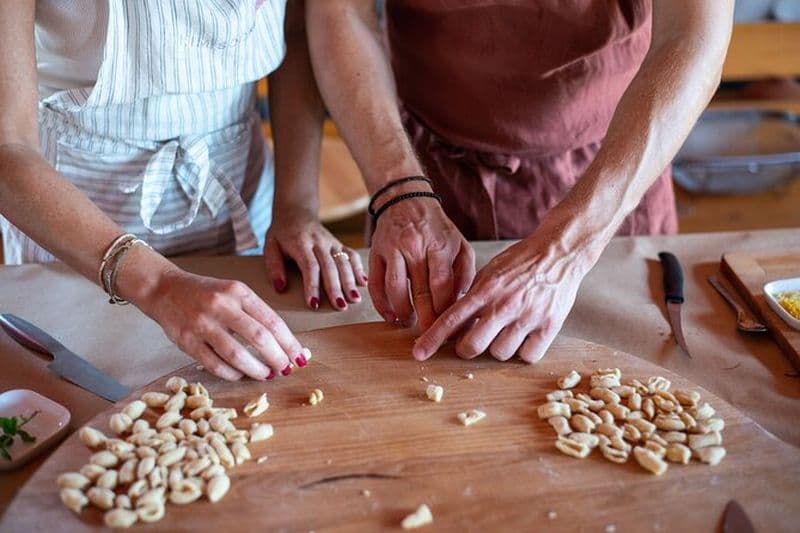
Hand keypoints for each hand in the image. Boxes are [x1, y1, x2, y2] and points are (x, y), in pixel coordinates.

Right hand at [135, 268, 304, 380]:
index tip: (299, 357)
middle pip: (259, 338)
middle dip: (278, 358)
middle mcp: (221, 306)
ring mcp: (202, 324)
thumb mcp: (234, 293)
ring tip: (267, 375)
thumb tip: (283, 344)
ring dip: (256, 369)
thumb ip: (256, 314)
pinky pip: (214, 364)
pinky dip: (231, 373)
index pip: (272, 321)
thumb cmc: (206, 294)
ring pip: (237, 354)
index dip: (289, 343)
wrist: (164, 289)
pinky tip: (241, 374)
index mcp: (238, 292)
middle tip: (286, 369)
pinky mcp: (186, 341)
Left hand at [264, 210, 366, 310]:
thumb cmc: (281, 234)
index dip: (312, 286)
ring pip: (343, 262)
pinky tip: (363, 283)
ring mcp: (331, 242)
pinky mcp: (339, 243)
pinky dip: (359, 268)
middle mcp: (319, 242)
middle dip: (336, 288)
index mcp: (300, 243)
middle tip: (340, 306)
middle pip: (330, 266)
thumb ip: (274, 266)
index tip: (314, 304)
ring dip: (350, 281)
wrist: (296, 212)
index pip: (309, 266)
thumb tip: (280, 287)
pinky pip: (352, 255)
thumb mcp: (270, 246)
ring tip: (354, 299)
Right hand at [369, 195, 474, 330]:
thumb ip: (465, 271)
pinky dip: (381, 304)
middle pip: (420, 290)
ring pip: (395, 289)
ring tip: (409, 323)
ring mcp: (392, 249)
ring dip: (403, 312)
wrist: (405, 199)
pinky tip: (390, 316)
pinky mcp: (375, 252)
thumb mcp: (459, 243)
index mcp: (439, 245)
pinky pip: (375, 284)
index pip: (442, 284)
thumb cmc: (436, 227)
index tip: (448, 327)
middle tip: (430, 337)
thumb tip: (461, 300)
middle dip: (425, 318)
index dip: (444, 310)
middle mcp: (414, 246)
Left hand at [412, 232, 590, 362]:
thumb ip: (472, 296)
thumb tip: (453, 321)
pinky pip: (528, 356)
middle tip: (471, 342)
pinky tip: (524, 338)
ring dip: (497, 348)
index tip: (419, 353)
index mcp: (485, 290)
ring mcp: (527, 317)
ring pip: (500, 354)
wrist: (559, 252)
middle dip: (466, 349)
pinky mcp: (549, 326)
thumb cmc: (521, 261)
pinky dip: (524, 351)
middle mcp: (503, 306)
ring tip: (504, 332)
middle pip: (472, 346)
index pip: (451, 320)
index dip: (432, 339)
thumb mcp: (490, 272)